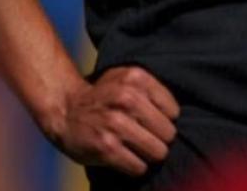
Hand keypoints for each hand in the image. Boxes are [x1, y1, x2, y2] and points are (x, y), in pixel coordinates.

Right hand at [44, 65, 179, 176]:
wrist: (65, 110)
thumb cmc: (104, 96)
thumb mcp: (127, 80)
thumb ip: (153, 90)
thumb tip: (181, 115)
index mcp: (136, 79)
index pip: (174, 111)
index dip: (165, 120)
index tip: (152, 121)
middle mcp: (127, 99)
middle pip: (169, 133)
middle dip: (160, 140)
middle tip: (146, 138)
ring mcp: (116, 124)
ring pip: (157, 152)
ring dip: (150, 155)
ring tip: (138, 149)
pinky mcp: (105, 147)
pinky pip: (138, 166)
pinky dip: (136, 167)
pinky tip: (128, 159)